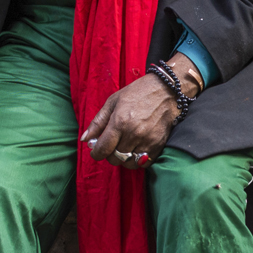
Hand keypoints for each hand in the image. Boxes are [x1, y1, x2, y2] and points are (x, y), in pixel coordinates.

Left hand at [81, 52, 201, 168]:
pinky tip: (136, 149)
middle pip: (114, 158)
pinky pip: (144, 163)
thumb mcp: (113, 101)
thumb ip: (98, 121)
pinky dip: (138, 160)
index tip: (95, 150)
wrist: (167, 89)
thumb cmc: (138, 92)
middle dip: (109, 154)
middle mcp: (133, 133)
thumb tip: (85, 139)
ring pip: (128, 163)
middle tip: (111, 145)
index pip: (102, 149)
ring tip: (124, 147)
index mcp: (119, 122)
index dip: (95, 153)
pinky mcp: (159, 144)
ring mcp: (147, 140)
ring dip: (123, 159)